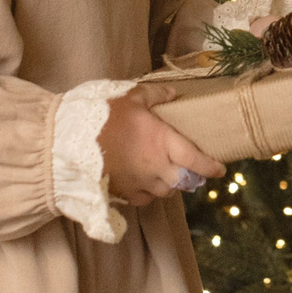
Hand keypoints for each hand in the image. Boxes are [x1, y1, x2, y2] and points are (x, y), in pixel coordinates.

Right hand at [98, 85, 226, 206]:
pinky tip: (144, 182)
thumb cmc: (103, 116)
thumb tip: (173, 93)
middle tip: (190, 169)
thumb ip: (155, 95)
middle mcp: (156, 167)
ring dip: (170, 185)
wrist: (70, 141)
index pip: (196, 160)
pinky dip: (148, 193)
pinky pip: (144, 199)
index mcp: (162, 142)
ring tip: (165, 173)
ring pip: (165, 192)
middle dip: (190, 177)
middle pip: (184, 182)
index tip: (221, 169)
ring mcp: (140, 183)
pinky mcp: (124, 193)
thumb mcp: (131, 97)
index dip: (211, 167)